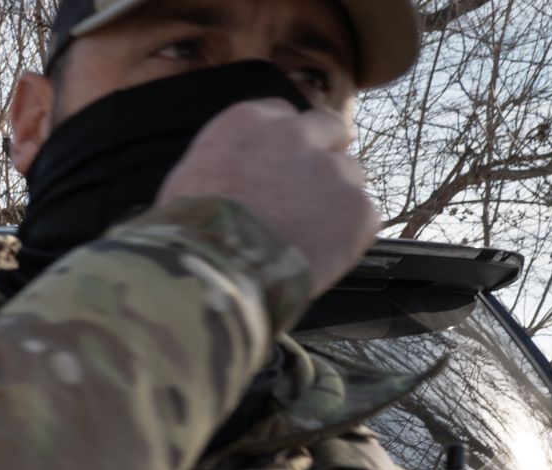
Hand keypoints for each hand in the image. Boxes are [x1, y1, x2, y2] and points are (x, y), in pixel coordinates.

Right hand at [158, 100, 378, 298]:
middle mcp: (295, 135)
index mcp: (248, 122)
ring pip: (350, 174)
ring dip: (335, 198)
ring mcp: (331, 170)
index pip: (282, 114)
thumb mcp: (188, 178)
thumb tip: (239, 176)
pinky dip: (347, 237)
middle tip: (310, 189)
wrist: (215, 273)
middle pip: (329, 128)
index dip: (284, 143)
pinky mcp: (357, 209)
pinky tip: (317, 256)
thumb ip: (226, 161)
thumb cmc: (189, 235)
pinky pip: (362, 218)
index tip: (279, 164)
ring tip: (306, 236)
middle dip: (324, 152)